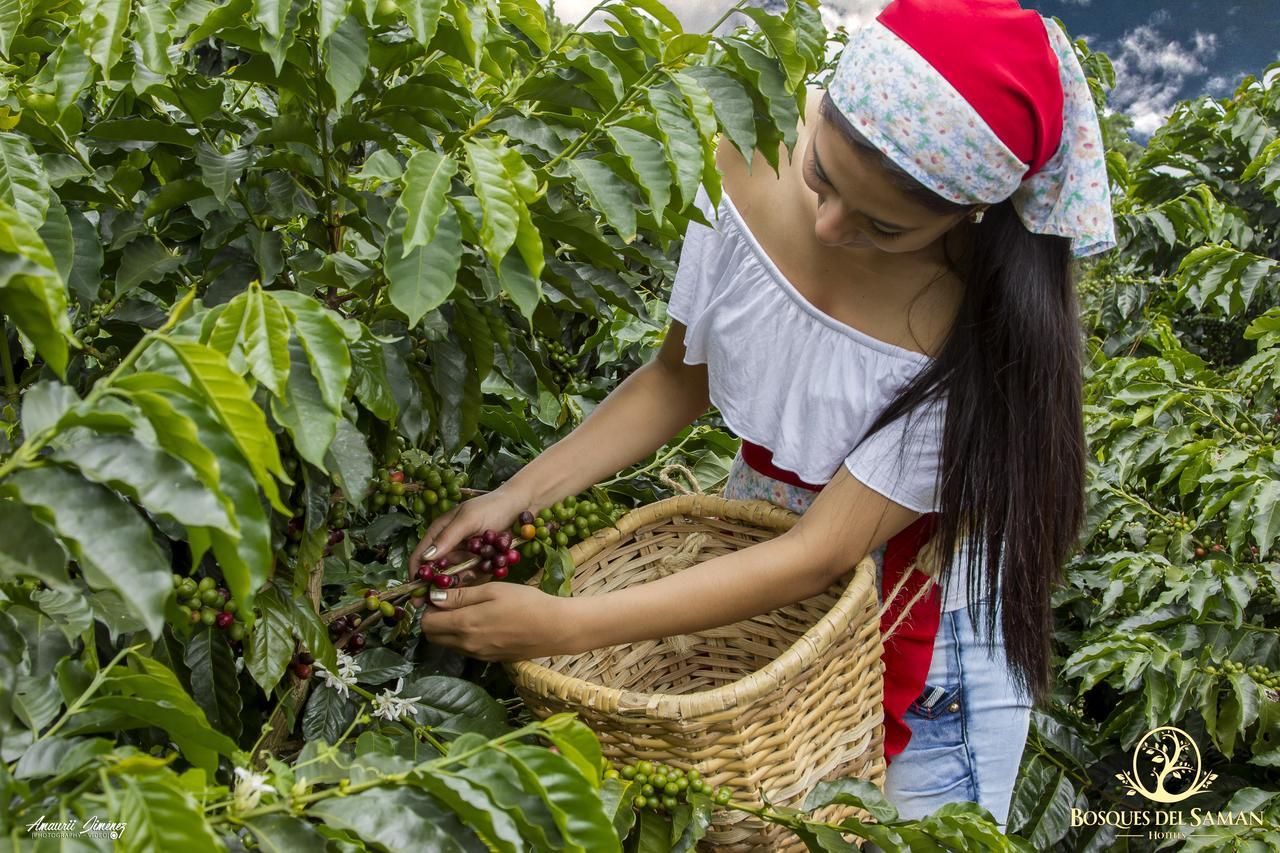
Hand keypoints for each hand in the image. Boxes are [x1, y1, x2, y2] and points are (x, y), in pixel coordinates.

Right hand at [409, 485, 531, 576]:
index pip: (420, 558)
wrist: (520, 506)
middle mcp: (449, 546)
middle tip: (457, 587)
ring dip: (467, 576)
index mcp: (438, 533)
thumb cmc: (492, 506)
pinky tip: (491, 565)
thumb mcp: (468, 519)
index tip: (418, 598)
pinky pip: (475, 575)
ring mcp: (464, 554)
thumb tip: (426, 557)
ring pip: (457, 576)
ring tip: (481, 566)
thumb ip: (447, 537)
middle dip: (446, 582)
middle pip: (438, 573)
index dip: (416, 578)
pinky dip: (481, 574)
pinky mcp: (479, 561)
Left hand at [419, 583, 575, 660]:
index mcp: (465, 625)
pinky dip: (464, 636)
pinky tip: (483, 622)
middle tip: (451, 601)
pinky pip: (465, 649)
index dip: (428, 607)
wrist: (556, 628)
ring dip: (449, 628)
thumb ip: (461, 595)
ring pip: (448, 644)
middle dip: (434, 619)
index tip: (439, 594)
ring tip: (469, 609)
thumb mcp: (493, 590)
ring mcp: (479, 655)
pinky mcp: (490, 659)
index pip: (426, 623)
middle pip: (433, 637)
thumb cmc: (526, 603)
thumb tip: (433, 597)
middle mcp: (467, 645)